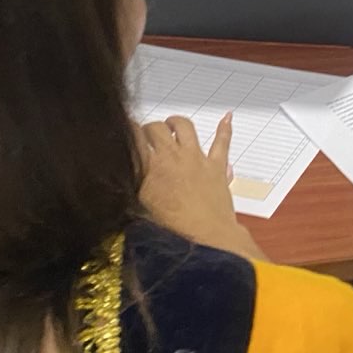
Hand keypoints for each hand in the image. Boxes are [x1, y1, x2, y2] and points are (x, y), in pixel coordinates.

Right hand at [138, 114, 253, 253]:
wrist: (206, 235)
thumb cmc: (172, 228)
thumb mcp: (141, 207)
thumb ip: (135, 185)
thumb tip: (128, 173)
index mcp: (150, 167)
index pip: (134, 139)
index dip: (128, 131)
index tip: (125, 131)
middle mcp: (173, 156)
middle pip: (157, 128)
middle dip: (149, 128)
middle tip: (146, 133)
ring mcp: (196, 158)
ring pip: (185, 127)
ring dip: (176, 122)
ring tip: (171, 124)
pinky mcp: (217, 164)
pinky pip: (222, 141)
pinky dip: (224, 128)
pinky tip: (227, 117)